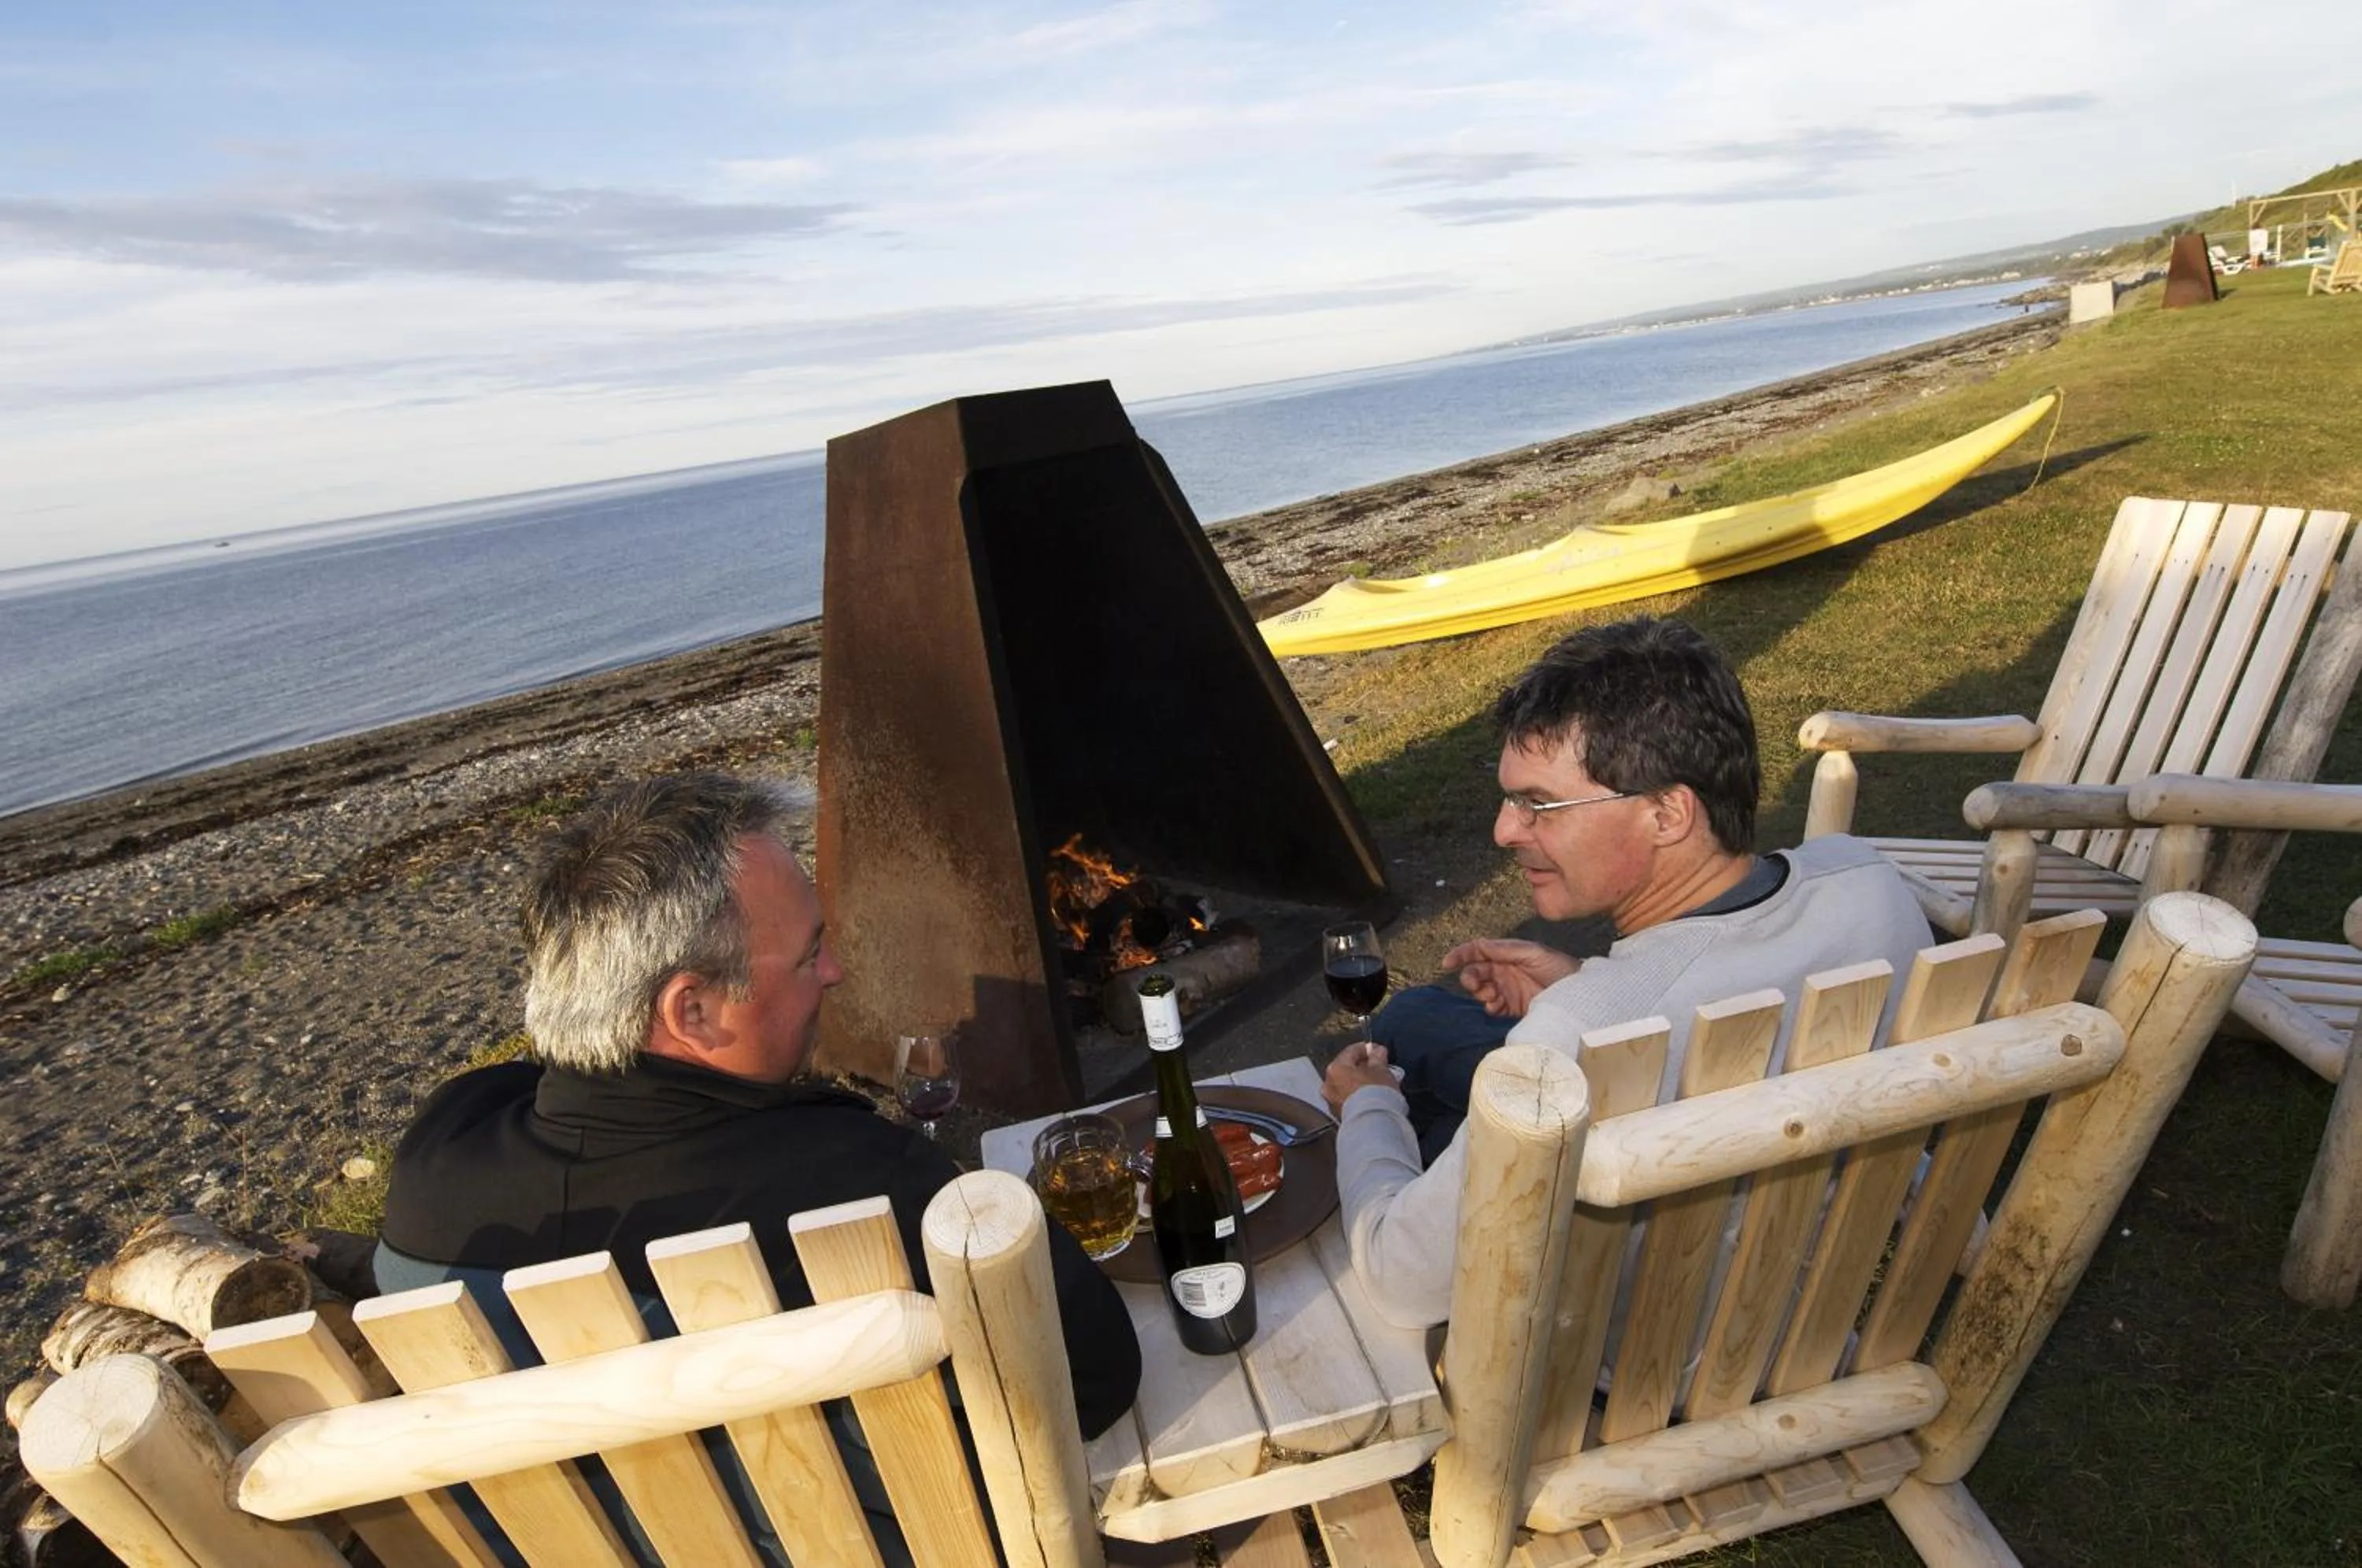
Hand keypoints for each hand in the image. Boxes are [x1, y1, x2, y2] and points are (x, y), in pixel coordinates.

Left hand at [1323, 1039, 1397, 1114]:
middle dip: (1361, 1067)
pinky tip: (1371, 1097)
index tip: (1378, 1050)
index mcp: (1335, 1068)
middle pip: (1345, 1069)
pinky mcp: (1338, 1116)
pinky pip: (1348, 1099)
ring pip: (1346, 1086)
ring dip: (1359, 1082)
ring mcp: (1331, 1102)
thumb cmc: (1376, 1092)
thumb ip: (1377, 1057)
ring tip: (1376, 1084)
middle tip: (1378, 1067)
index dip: (1366, 1049)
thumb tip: (1376, 1051)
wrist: (1373, 1125)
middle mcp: (1328, 1084)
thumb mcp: (1382, 1070)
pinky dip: (1357, 1095)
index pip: (1351, 1051)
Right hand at [1439, 938, 1579, 1018]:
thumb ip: (1505, 949)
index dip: (1461, 955)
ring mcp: (1508, 990)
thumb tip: (1479, 945)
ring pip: (1481, 991)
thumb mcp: (1533, 953)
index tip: (1447, 963)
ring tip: (1492, 998)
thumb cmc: (1559, 968)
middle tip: (1476, 986)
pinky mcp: (1513, 1009)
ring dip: (1481, 994)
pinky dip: (1490, 1008)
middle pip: (1475, 972)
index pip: (1478, 951)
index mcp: (1507, 954)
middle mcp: (1504, 971)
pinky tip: (1497, 1007)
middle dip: (1470, 978)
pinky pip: (1492, 1009)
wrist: (1578, 994)